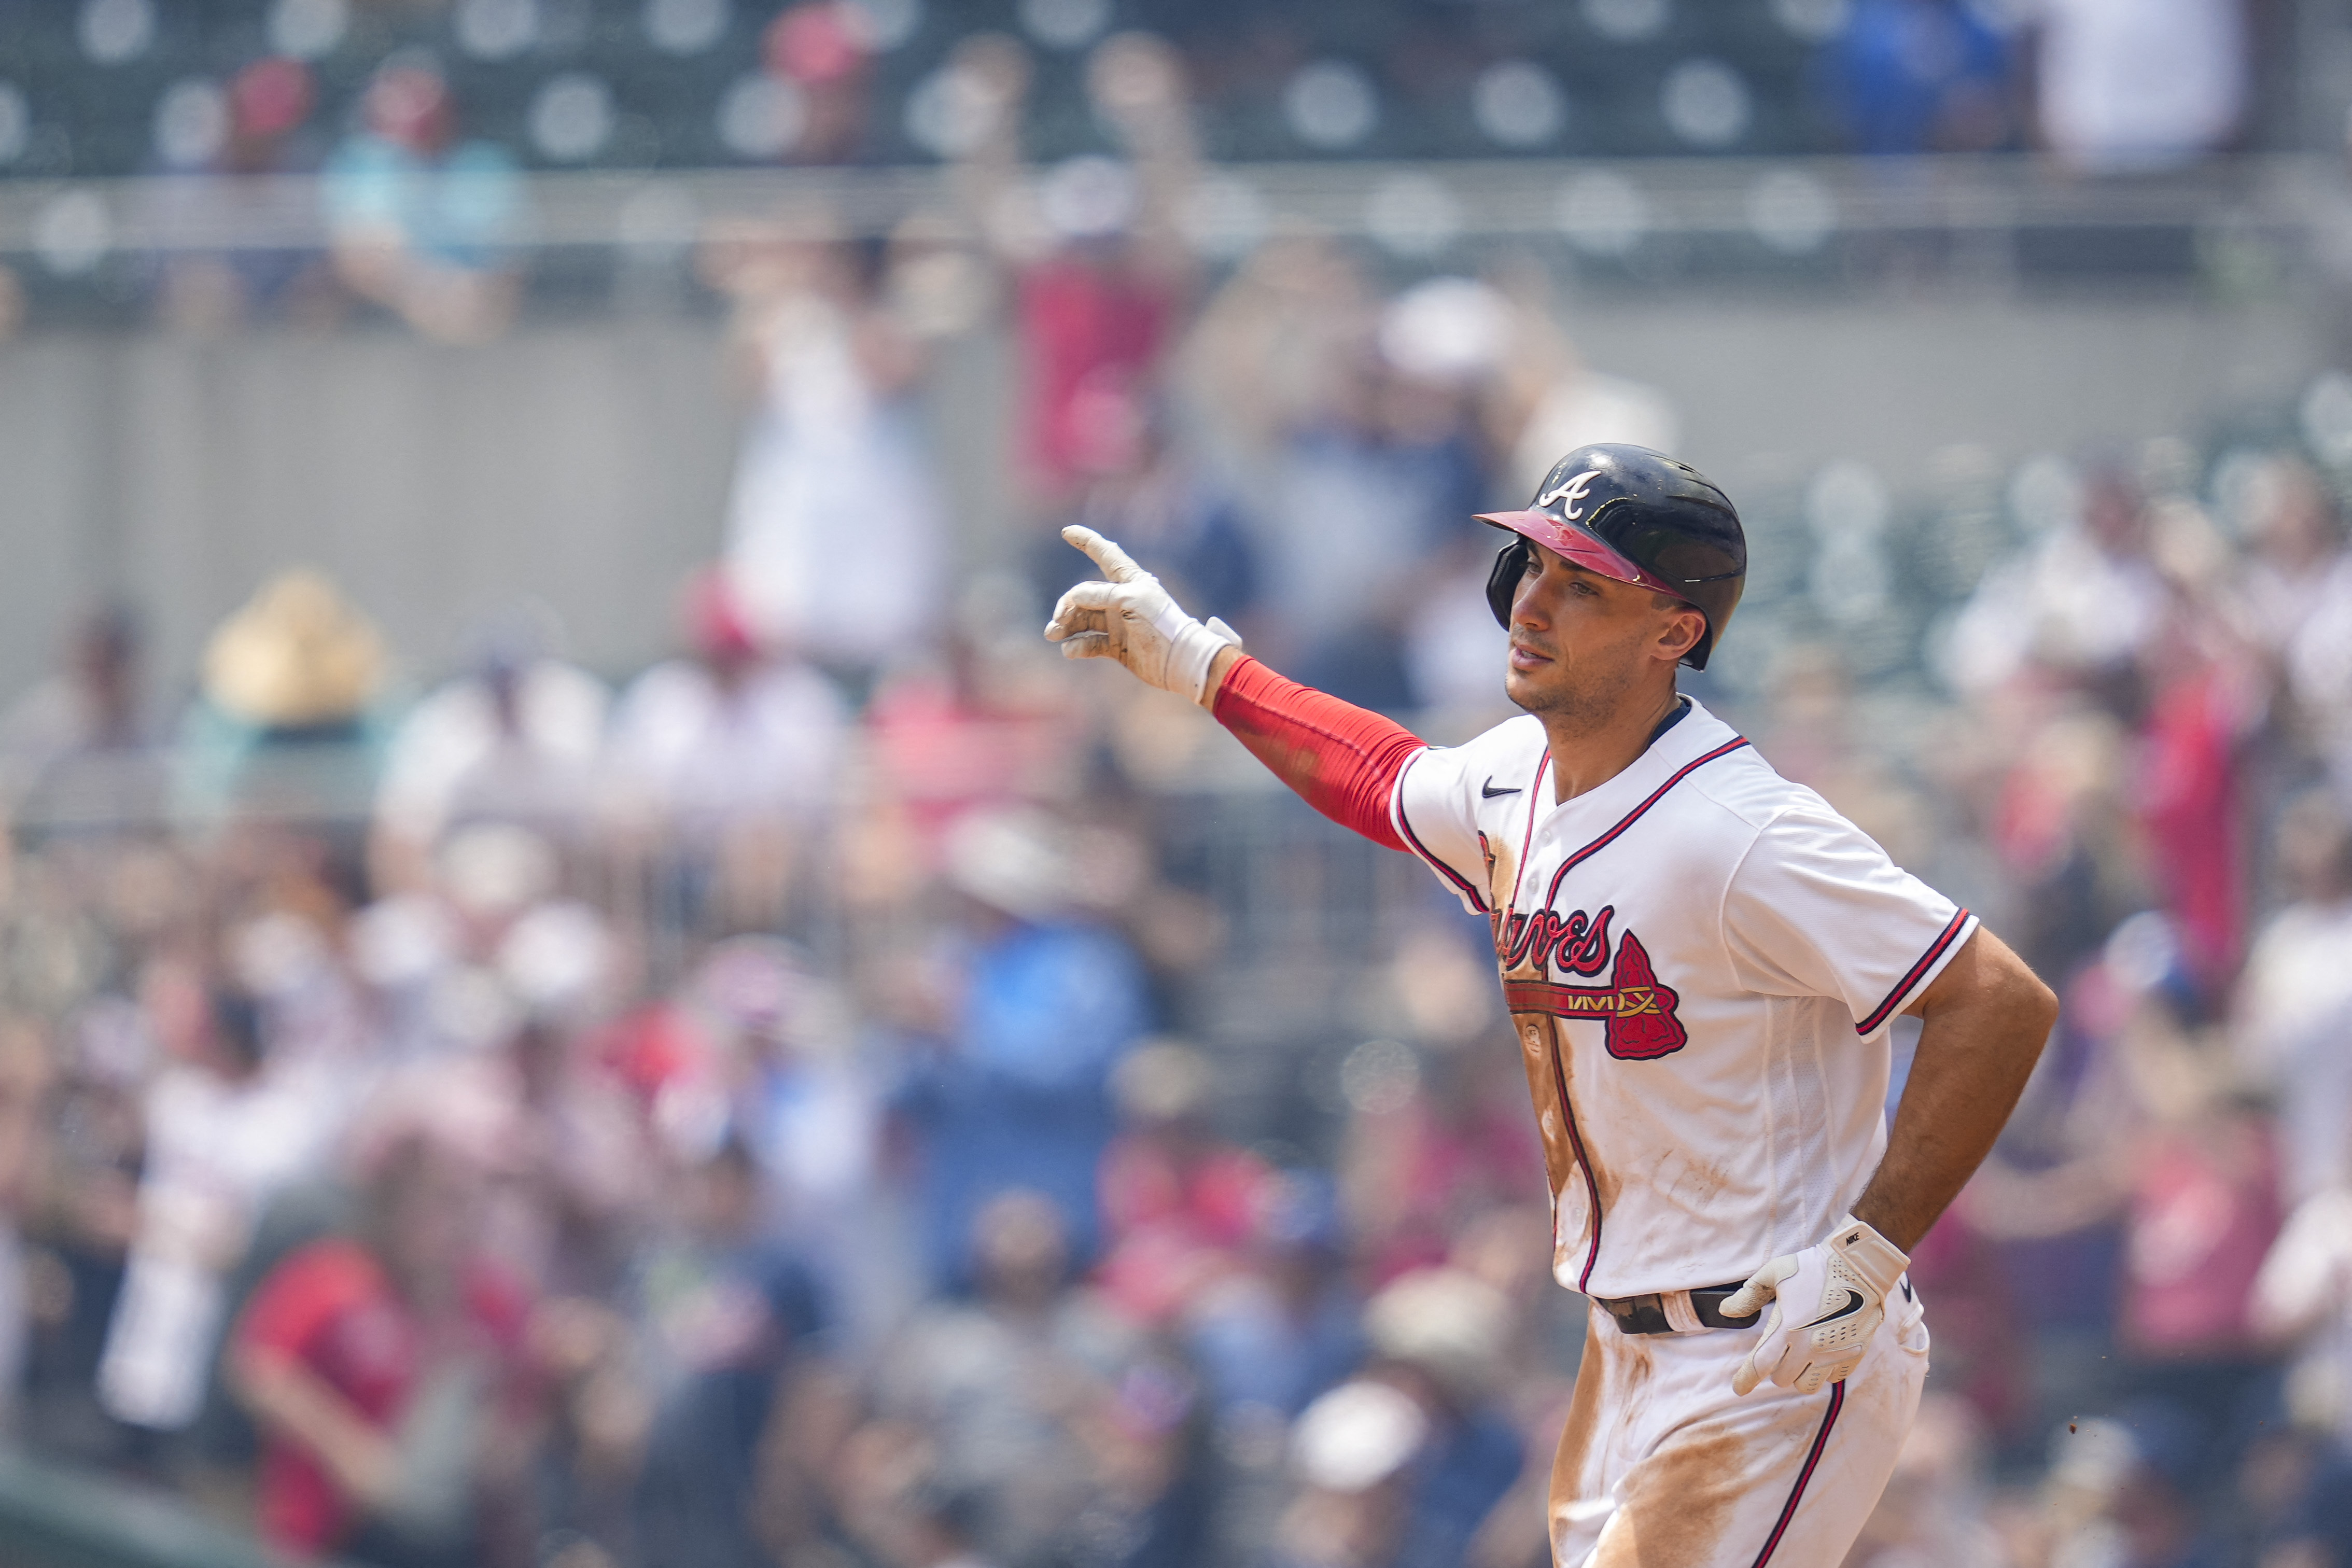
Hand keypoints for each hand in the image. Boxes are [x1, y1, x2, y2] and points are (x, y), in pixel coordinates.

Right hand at [1044, 525, 1240, 705]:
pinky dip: (1078, 646)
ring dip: (1067, 626)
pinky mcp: (1116, 646)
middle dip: (1067, 604)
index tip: (1067, 531)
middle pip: (1085, 594)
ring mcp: (1118, 623)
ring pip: (1084, 619)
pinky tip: (1070, 650)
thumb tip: (1074, 596)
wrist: (1179, 660)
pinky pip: (1091, 642)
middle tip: (1057, 620)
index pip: (1105, 554)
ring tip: (1052, 635)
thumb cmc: (1160, 624)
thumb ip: (1101, 595)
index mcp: (1131, 581)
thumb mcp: (1132, 601)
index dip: (1087, 541)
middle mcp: (1122, 599)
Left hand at [1725, 1217, 1908, 1396]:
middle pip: (1782, 1379)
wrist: (1861, 1267)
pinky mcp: (1854, 1355)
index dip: (1745, 1380)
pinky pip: (1833, 1378)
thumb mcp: (1774, 1273)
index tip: (1739, 1389)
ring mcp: (1833, 1354)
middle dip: (1776, 1368)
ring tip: (1800, 1355)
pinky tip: (1824, 1350)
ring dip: (1799, 1374)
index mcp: (1787, 1328)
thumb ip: (1749, 1295)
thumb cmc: (1813, 1267)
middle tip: (1780, 1349)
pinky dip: (1824, 1370)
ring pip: (1807, 1385)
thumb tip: (1726, 1311)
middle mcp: (1809, 1346)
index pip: (1760, 1365)